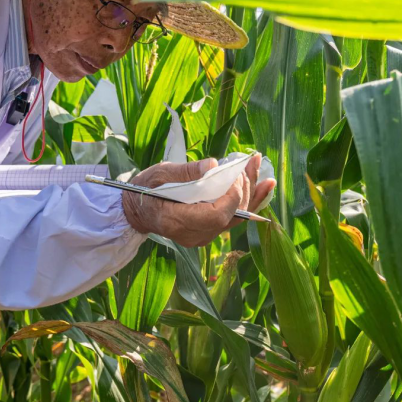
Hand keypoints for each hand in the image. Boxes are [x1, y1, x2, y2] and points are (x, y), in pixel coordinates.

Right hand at [122, 154, 275, 247]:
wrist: (137, 210)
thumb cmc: (144, 189)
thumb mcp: (160, 174)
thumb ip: (187, 172)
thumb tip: (214, 165)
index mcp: (176, 221)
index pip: (215, 216)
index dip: (230, 197)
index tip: (234, 175)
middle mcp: (192, 235)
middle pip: (229, 217)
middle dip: (243, 190)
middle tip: (245, 165)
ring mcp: (202, 237)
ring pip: (235, 219)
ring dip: (251, 192)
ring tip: (258, 165)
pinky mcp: (208, 232)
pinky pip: (233, 219)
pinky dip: (248, 200)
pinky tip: (263, 184)